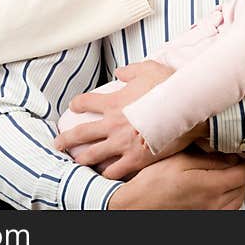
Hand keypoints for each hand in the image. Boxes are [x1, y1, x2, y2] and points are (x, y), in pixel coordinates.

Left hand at [53, 61, 184, 178]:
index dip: (77, 104)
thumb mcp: (148, 69)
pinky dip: (106, 173)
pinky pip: (114, 171)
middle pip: (80, 133)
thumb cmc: (169, 87)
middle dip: (66, 139)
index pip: (85, 103)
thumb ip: (131, 70)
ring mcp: (122, 144)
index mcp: (113, 103)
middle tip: (58, 143)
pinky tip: (103, 175)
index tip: (74, 106)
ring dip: (81, 159)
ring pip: (92, 156)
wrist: (186, 109)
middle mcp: (113, 125)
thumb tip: (120, 72)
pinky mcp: (134, 160)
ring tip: (76, 162)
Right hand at [107, 150, 244, 209]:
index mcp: (210, 187)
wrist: (136, 207)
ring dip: (239, 182)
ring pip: (238, 197)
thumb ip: (208, 159)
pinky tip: (222, 185)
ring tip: (234, 167)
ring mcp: (211, 214)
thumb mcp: (180, 161)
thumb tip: (231, 156)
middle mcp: (215, 204)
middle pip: (243, 185)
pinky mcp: (205, 218)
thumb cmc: (153, 183)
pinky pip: (228, 207)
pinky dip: (231, 194)